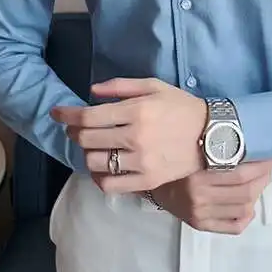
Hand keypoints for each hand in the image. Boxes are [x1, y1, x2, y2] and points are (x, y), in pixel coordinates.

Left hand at [51, 78, 207, 192]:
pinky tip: (101, 168)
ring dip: (86, 154)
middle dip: (74, 133)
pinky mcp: (147, 180)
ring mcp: (141, 162)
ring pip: (95, 162)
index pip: (88, 116)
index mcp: (136, 111)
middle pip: (87, 139)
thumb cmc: (182, 107)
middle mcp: (135, 137)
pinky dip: (98, 177)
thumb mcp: (154, 86)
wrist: (214, 135)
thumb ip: (120, 86)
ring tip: (92, 147)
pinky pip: (110, 185)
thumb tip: (91, 91)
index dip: (67, 114)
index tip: (57, 113)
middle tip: (75, 129)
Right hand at [150, 159, 271, 234]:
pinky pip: (234, 226)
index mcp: (197, 174)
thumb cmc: (175, 159)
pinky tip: (248, 205)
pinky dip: (247, 216)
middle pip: (246, 192)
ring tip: (259, 182)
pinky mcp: (200, 225)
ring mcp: (201, 214)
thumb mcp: (191, 149)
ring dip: (258, 195)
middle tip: (268, 167)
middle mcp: (199, 197)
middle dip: (263, 178)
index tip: (270, 156)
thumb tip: (248, 140)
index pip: (240, 173)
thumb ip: (216, 147)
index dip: (261, 166)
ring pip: (244, 208)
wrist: (150, 180)